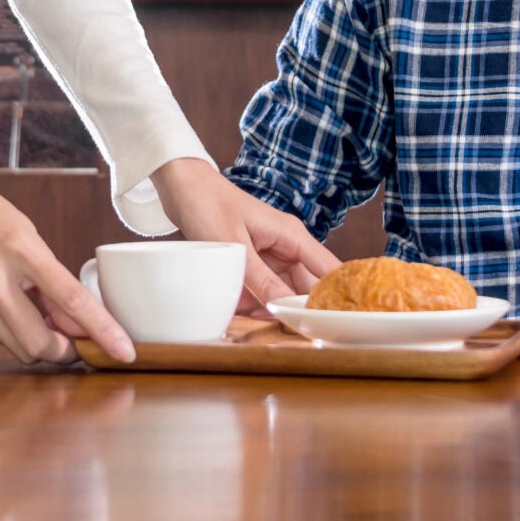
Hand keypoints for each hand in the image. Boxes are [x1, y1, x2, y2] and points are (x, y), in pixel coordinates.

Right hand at [0, 184, 134, 364]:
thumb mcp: (30, 238)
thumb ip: (53, 283)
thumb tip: (79, 325)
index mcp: (22, 250)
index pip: (72, 300)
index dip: (102, 330)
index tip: (125, 351)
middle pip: (40, 343)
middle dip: (65, 351)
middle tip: (75, 341)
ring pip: (18, 348)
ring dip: (40, 345)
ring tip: (42, 320)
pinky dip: (15, 334)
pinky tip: (16, 312)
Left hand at [150, 157, 341, 308]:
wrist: (183, 188)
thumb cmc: (209, 206)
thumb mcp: (236, 247)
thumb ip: (262, 281)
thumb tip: (288, 310)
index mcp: (292, 236)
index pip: (330, 270)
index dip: (336, 297)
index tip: (333, 323)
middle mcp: (287, 246)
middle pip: (308, 286)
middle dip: (299, 310)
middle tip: (288, 331)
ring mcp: (271, 255)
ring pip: (284, 291)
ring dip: (274, 307)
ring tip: (259, 320)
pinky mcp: (254, 261)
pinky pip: (264, 288)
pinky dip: (255, 300)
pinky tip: (241, 307)